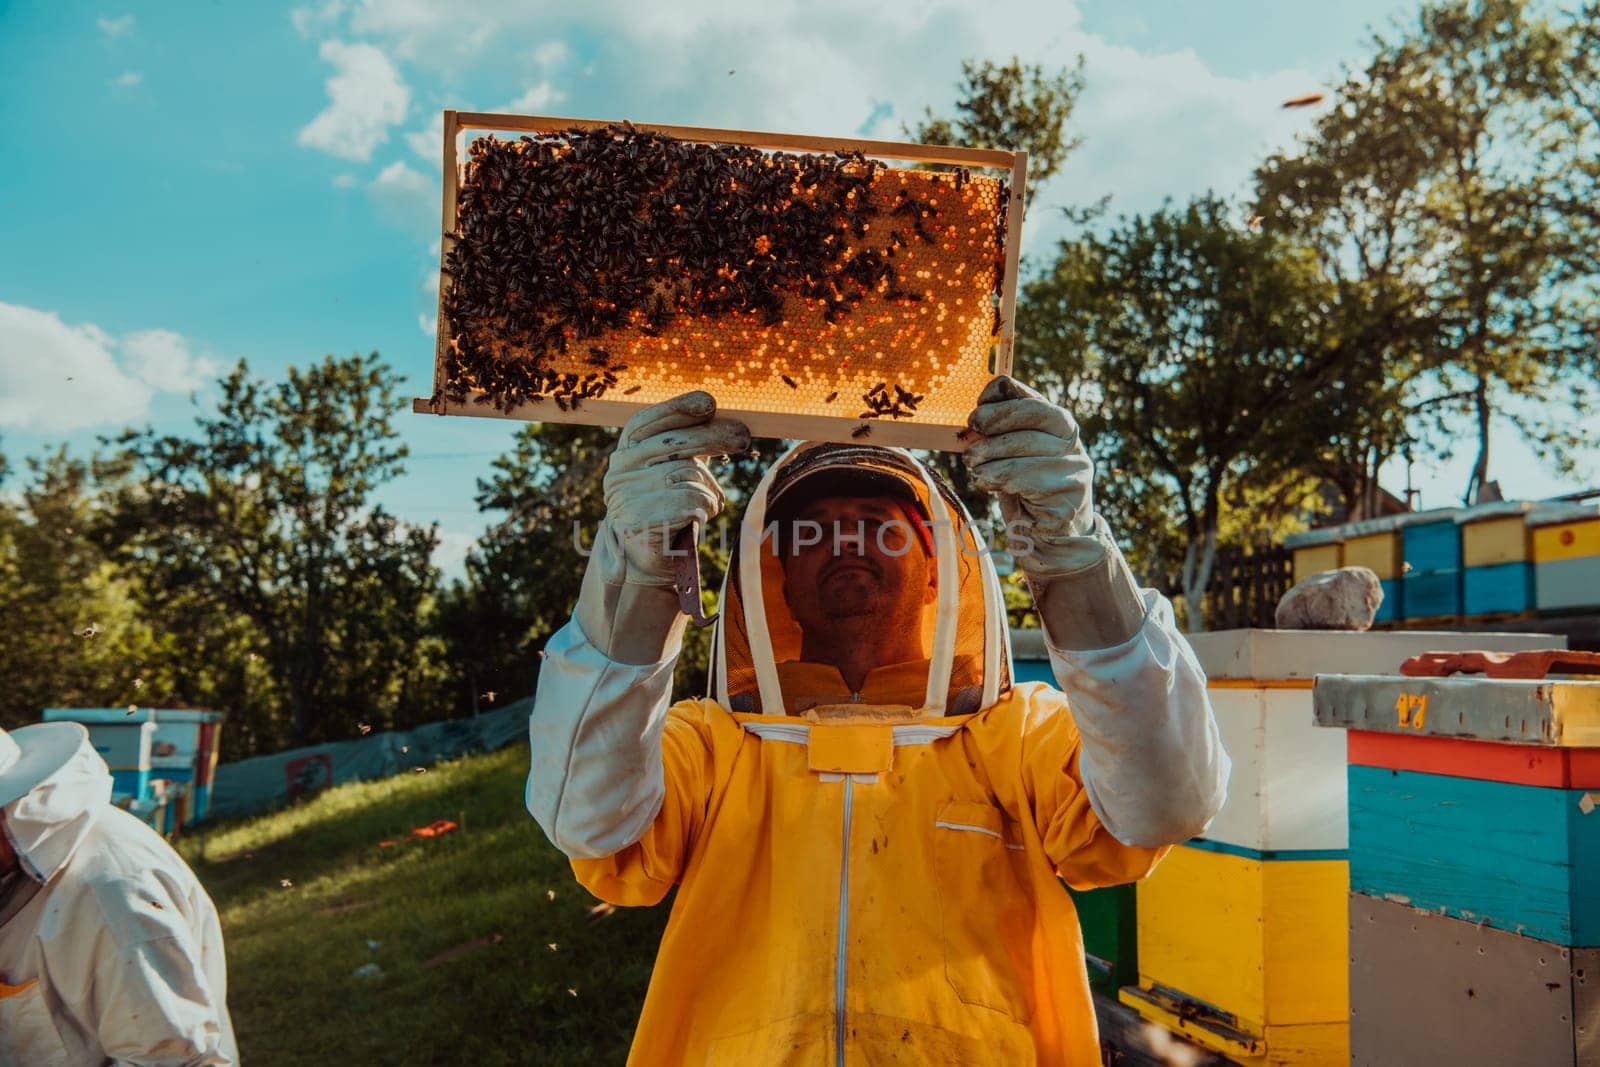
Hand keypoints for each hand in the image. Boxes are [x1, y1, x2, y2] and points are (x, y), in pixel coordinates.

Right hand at [596, 391, 749, 586]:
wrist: (647, 558)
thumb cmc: (667, 508)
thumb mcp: (672, 471)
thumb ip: (687, 446)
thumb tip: (723, 419)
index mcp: (624, 453)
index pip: (645, 421)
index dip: (677, 408)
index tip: (710, 403)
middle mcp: (619, 470)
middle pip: (673, 443)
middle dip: (713, 436)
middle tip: (742, 437)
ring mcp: (626, 495)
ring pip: (688, 473)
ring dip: (710, 488)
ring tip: (709, 503)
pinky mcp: (639, 520)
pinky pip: (691, 501)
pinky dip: (706, 507)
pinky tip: (701, 517)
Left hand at [962, 375, 1098, 577]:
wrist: (1050, 538)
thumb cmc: (1026, 491)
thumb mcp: (1013, 457)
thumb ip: (1002, 434)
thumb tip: (977, 414)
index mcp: (1060, 427)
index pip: (1034, 400)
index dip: (1002, 402)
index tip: (976, 414)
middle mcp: (1074, 445)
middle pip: (1034, 417)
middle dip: (995, 425)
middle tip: (970, 442)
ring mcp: (1075, 472)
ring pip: (1029, 449)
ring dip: (991, 456)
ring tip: (973, 467)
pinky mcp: (1068, 500)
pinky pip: (1030, 482)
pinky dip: (1000, 479)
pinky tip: (986, 483)